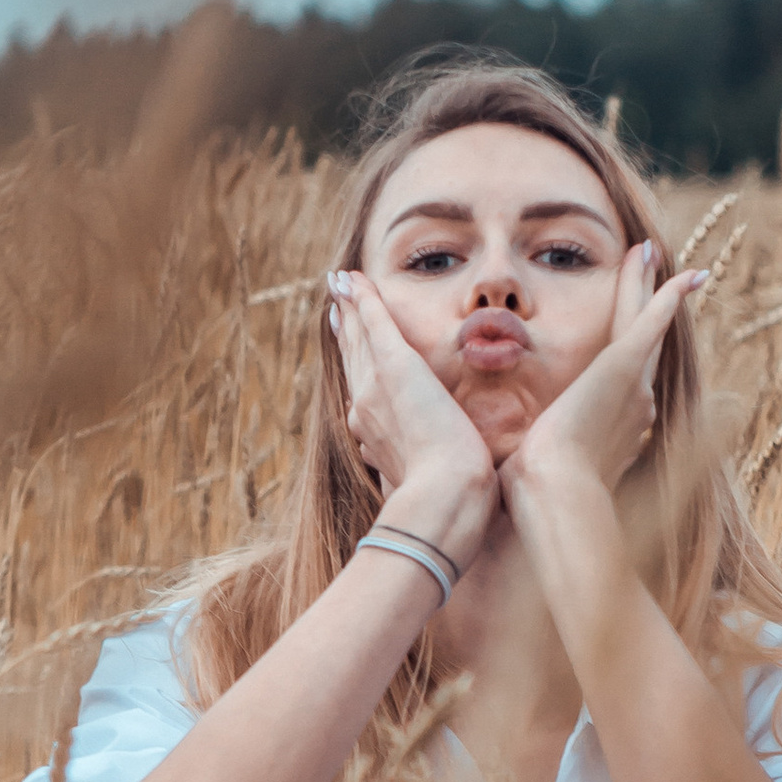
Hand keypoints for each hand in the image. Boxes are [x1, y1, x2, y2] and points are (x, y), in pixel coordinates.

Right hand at [326, 268, 497, 563]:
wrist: (443, 499)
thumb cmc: (445, 503)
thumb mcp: (423, 487)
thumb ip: (411, 475)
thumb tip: (403, 478)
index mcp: (373, 437)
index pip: (362, 393)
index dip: (356, 369)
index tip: (350, 349)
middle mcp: (364, 410)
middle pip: (353, 360)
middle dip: (345, 331)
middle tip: (336, 306)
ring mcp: (376, 387)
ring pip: (358, 338)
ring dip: (350, 308)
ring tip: (340, 285)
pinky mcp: (396, 368)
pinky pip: (373, 323)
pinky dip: (361, 299)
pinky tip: (352, 278)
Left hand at [507, 239, 705, 510]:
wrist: (553, 492)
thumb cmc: (536, 494)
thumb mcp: (533, 468)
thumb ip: (532, 460)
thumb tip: (508, 468)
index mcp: (613, 429)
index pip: (624, 379)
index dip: (630, 350)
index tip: (631, 335)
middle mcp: (634, 407)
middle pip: (644, 343)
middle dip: (646, 306)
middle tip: (654, 276)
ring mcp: (634, 386)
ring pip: (644, 321)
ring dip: (647, 286)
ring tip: (648, 252)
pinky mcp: (624, 367)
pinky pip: (651, 321)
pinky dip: (668, 296)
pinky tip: (686, 274)